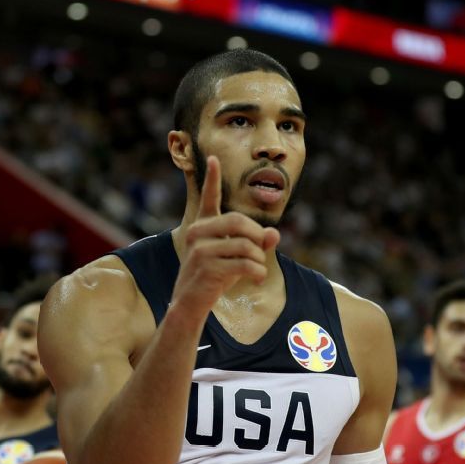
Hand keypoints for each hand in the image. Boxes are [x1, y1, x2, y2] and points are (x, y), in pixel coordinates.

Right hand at [171, 156, 281, 316]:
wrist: (189, 305)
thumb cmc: (214, 279)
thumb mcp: (236, 258)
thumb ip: (256, 243)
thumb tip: (275, 233)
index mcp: (202, 227)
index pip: (209, 199)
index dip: (211, 179)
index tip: (214, 158)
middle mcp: (197, 233)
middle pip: (239, 221)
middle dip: (257, 236)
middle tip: (261, 252)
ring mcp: (200, 250)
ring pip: (245, 244)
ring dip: (259, 259)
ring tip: (257, 271)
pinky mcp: (206, 267)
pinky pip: (244, 263)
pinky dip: (257, 272)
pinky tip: (255, 280)